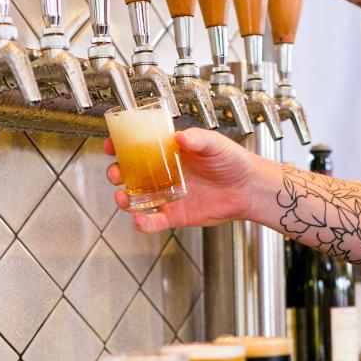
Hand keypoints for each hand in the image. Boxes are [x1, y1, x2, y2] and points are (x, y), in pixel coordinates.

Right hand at [105, 128, 259, 232]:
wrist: (249, 188)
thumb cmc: (233, 162)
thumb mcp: (215, 144)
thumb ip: (197, 139)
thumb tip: (179, 136)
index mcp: (169, 152)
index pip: (138, 147)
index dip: (121, 146)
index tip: (111, 145)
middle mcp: (164, 173)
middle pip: (130, 174)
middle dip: (116, 173)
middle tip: (115, 173)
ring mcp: (167, 195)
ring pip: (136, 199)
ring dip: (124, 199)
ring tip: (122, 198)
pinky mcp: (175, 215)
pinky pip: (154, 221)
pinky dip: (143, 223)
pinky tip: (140, 221)